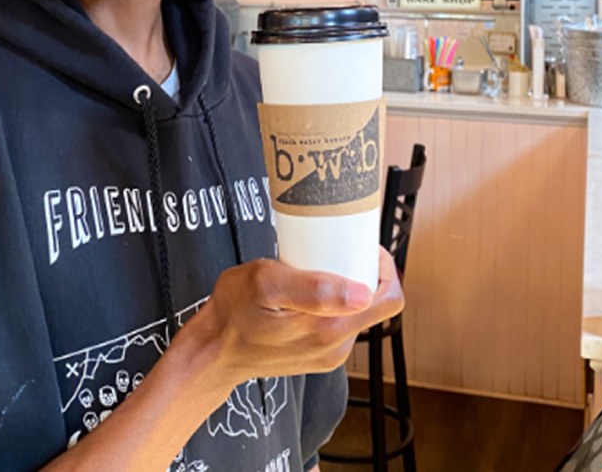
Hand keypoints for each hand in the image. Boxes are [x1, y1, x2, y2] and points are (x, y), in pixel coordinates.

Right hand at [192, 247, 403, 387]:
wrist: (212, 351)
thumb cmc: (234, 311)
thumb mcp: (268, 284)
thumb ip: (314, 289)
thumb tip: (361, 293)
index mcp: (332, 329)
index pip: (389, 299)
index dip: (385, 268)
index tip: (363, 246)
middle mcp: (336, 347)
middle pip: (375, 304)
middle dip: (362, 273)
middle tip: (335, 251)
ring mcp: (328, 354)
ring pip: (357, 313)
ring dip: (345, 288)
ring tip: (316, 269)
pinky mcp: (317, 356)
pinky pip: (338, 323)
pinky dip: (331, 304)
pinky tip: (307, 292)